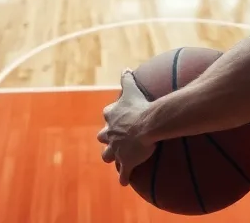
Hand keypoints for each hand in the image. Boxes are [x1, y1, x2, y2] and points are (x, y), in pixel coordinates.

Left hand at [98, 70, 155, 185]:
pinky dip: (123, 178)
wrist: (147, 125)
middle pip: (103, 138)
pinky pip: (122, 173)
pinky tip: (123, 182)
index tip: (114, 117)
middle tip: (111, 140)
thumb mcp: (132, 89)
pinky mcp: (125, 162)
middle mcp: (110, 134)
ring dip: (111, 157)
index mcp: (112, 117)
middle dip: (106, 139)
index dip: (111, 116)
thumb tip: (125, 67)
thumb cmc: (140, 106)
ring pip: (108, 156)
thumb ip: (127, 78)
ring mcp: (116, 150)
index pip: (108, 115)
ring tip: (115, 160)